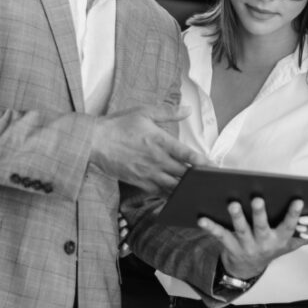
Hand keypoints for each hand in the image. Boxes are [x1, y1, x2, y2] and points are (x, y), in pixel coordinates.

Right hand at [90, 103, 204, 192]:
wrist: (94, 141)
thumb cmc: (119, 125)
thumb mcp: (144, 112)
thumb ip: (168, 112)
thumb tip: (188, 109)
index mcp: (159, 140)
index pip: (185, 153)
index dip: (201, 161)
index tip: (213, 166)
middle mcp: (156, 159)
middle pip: (183, 174)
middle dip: (199, 178)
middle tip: (212, 182)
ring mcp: (147, 173)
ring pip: (173, 187)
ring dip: (187, 190)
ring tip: (200, 192)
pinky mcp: (139, 182)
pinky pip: (159, 193)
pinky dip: (171, 196)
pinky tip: (180, 198)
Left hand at [197, 196, 305, 279]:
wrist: (248, 270)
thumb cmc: (270, 249)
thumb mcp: (289, 245)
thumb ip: (302, 233)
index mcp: (279, 240)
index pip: (289, 226)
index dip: (294, 215)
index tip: (298, 200)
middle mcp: (263, 243)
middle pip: (261, 227)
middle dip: (259, 213)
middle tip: (257, 199)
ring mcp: (246, 245)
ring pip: (241, 230)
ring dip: (236, 217)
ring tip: (232, 203)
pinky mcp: (230, 246)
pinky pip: (220, 235)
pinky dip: (210, 227)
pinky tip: (202, 218)